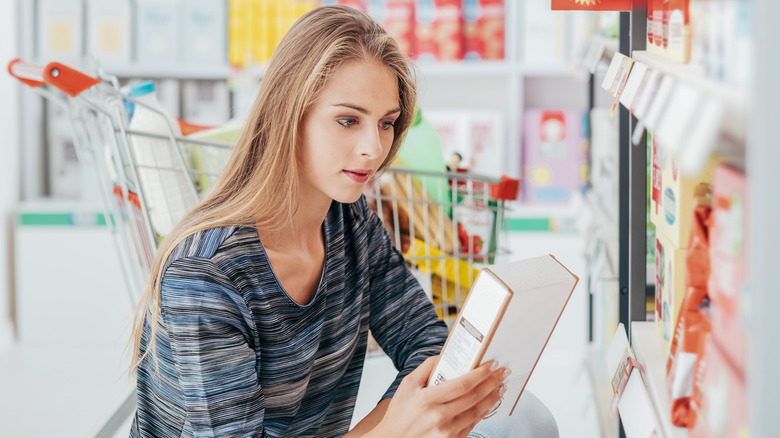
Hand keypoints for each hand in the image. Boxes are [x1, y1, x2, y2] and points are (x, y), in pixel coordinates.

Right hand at [375, 356, 508, 436]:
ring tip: (500, 387)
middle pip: (473, 397)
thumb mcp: (406, 385)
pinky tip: (488, 404)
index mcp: (427, 399)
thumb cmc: (398, 415)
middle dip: (492, 383)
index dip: (480, 374)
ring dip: (491, 398)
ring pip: (476, 412)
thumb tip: (444, 354)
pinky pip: (471, 425)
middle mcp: (438, 417)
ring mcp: (446, 432)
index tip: (491, 364)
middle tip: (502, 372)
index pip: (462, 384)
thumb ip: (425, 368)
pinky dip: (482, 414)